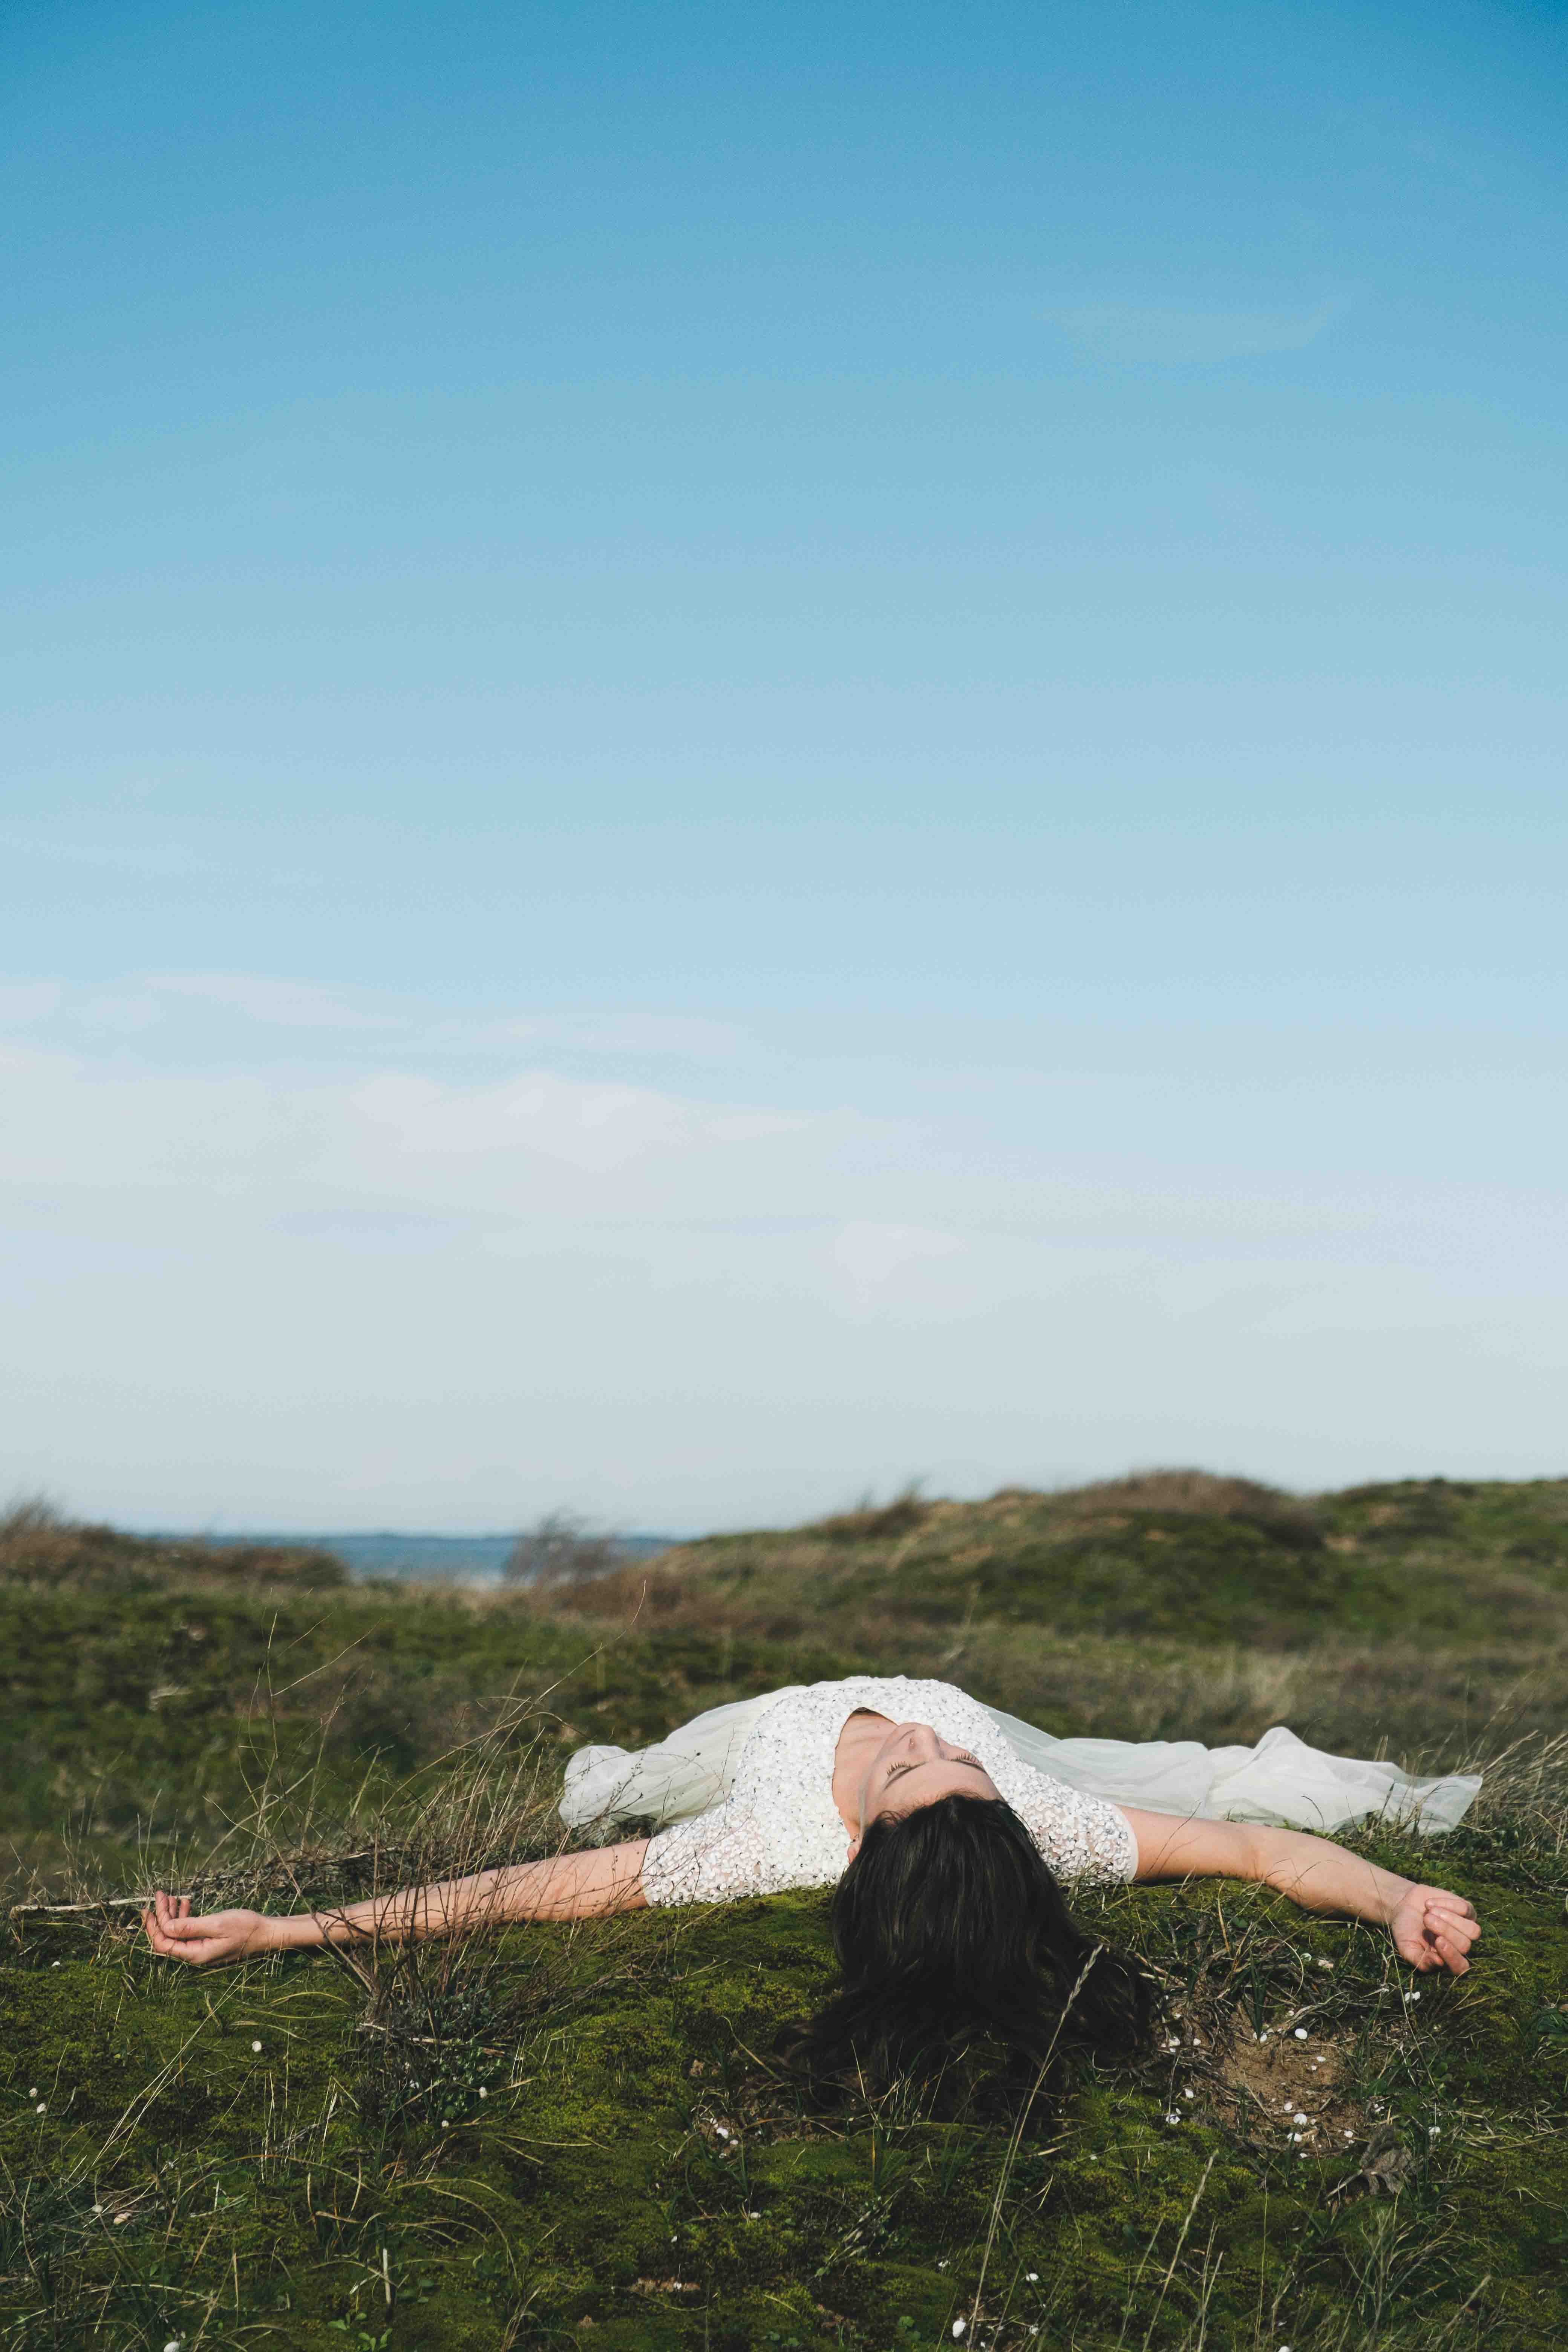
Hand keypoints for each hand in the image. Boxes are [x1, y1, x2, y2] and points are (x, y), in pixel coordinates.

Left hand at [141, 1890, 272, 1966]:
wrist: (266, 1933)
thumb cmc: (245, 1927)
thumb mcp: (217, 1924)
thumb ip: (190, 1927)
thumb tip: (165, 1927)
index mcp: (195, 1954)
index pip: (163, 1944)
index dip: (153, 1927)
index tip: (148, 1908)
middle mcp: (195, 1954)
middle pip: (168, 1938)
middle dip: (161, 1916)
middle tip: (160, 1895)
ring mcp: (201, 1948)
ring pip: (177, 1933)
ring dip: (172, 1914)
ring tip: (170, 1895)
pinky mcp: (207, 1941)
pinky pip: (188, 1931)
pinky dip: (184, 1917)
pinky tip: (185, 1904)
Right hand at [1387, 1882, 1479, 1974]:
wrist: (1403, 1904)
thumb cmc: (1405, 1930)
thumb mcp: (1406, 1947)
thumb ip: (1420, 1960)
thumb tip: (1439, 1963)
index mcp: (1446, 1959)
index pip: (1460, 1967)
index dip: (1453, 1956)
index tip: (1438, 1941)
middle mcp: (1459, 1946)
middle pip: (1465, 1945)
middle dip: (1446, 1931)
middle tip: (1426, 1919)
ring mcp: (1466, 1928)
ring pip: (1473, 1930)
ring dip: (1451, 1919)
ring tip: (1430, 1911)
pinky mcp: (1466, 1910)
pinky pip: (1466, 1910)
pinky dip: (1448, 1904)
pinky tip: (1431, 1903)